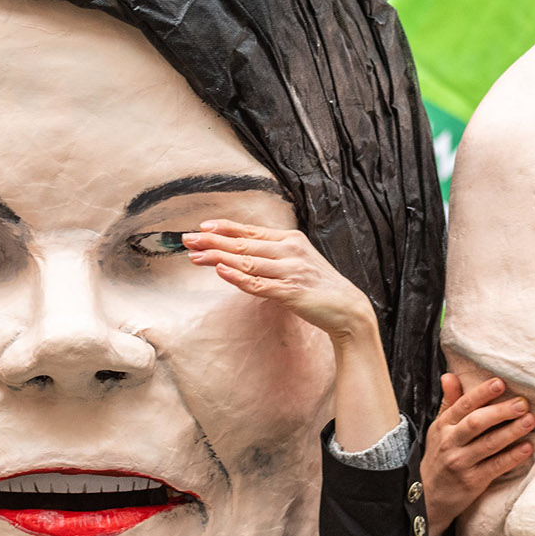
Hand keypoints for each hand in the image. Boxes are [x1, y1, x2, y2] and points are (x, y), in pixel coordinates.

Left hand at [183, 220, 374, 342]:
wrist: (347, 308)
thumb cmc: (318, 285)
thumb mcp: (297, 261)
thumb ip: (272, 253)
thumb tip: (241, 249)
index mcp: (290, 240)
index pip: (251, 230)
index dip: (225, 228)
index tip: (202, 227)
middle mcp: (290, 251)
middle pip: (244, 243)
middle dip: (213, 241)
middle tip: (187, 239)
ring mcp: (291, 271)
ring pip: (247, 261)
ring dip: (218, 258)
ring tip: (195, 256)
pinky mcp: (291, 292)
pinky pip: (259, 284)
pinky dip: (238, 277)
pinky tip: (221, 272)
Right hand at [420, 374, 534, 535]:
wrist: (427, 497)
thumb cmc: (439, 457)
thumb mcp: (439, 429)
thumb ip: (449, 403)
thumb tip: (450, 375)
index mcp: (443, 426)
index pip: (462, 405)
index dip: (481, 393)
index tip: (500, 383)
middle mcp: (450, 443)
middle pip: (476, 423)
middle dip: (500, 411)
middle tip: (523, 403)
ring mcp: (460, 463)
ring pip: (488, 444)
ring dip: (511, 432)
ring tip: (530, 421)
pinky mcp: (472, 482)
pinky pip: (495, 467)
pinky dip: (512, 457)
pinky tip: (527, 448)